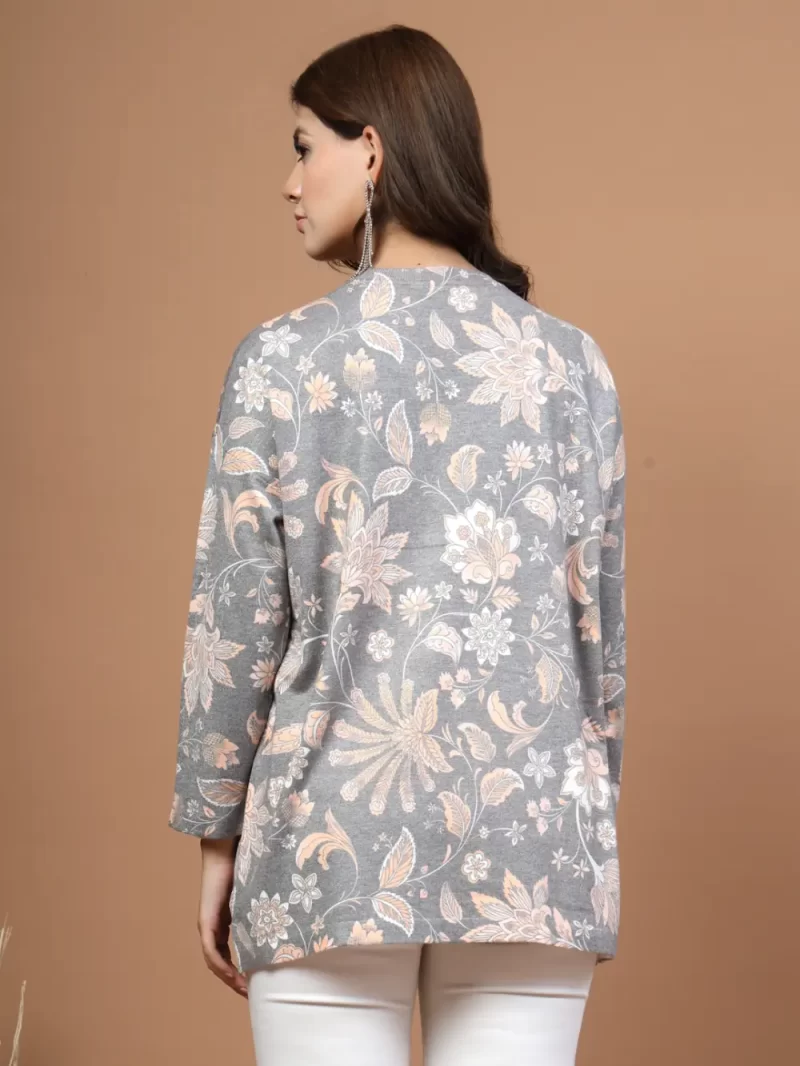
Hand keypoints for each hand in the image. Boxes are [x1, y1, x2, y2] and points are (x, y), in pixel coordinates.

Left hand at [197, 837, 248, 997]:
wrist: (225, 850)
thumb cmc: (242, 865)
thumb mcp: (256, 894)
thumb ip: (263, 905)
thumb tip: (288, 909)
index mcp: (224, 922)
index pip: (228, 954)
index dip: (238, 971)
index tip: (253, 983)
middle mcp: (213, 927)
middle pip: (220, 963)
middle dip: (234, 981)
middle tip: (250, 994)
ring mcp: (208, 925)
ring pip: (214, 962)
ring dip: (228, 978)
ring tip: (243, 989)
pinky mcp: (207, 922)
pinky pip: (212, 951)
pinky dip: (222, 965)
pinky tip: (233, 975)